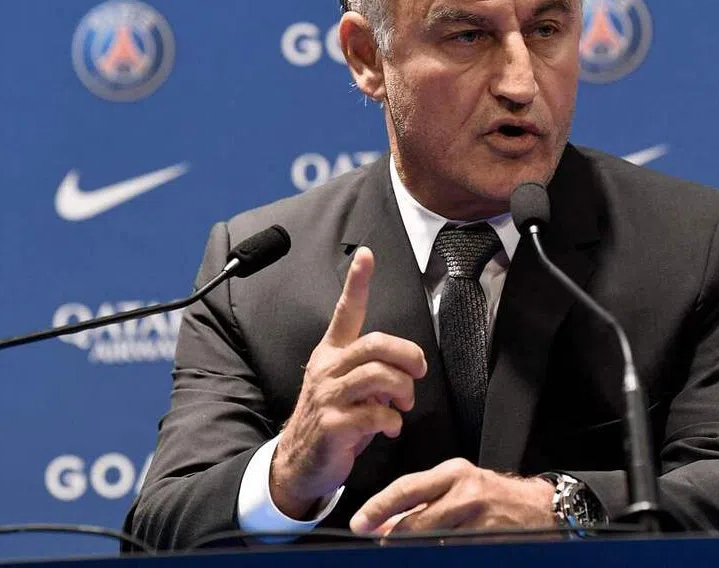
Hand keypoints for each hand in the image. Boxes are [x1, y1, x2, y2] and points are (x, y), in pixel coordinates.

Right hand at [270, 247, 427, 518]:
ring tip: (404, 404)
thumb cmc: (334, 420)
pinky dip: (392, 422)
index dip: (357, 282)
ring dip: (402, 391)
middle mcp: (327, 369)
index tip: (366, 254)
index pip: (345, 312)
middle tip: (418, 372)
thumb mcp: (350, 389)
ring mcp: (328, 396)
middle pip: (376, 344)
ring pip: (378, 376)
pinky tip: (390, 428)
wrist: (300, 463)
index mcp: (331, 353)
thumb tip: (404, 371)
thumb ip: (375, 372)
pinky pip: (375, 414)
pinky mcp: (332, 424)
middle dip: (408, 355)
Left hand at [349, 458, 554, 534]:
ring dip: (416, 547)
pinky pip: (451, 550)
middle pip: (415, 520)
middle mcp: (465, 492)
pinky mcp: (485, 539)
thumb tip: (384, 522)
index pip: (406, 488)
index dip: (379, 507)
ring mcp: (476, 518)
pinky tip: (441, 548)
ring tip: (411, 547)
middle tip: (381, 541)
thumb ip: (423, 501)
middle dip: (393, 536)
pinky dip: (440, 551)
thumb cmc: (494, 495)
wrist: (539, 508)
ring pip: (431, 540)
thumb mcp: (458, 486)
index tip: (360, 522)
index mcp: (453, 472)